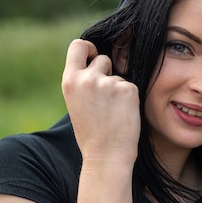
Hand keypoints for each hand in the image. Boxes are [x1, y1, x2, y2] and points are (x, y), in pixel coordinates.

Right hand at [61, 39, 140, 163]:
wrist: (106, 157)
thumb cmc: (91, 135)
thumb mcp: (76, 103)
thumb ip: (82, 83)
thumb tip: (95, 63)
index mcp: (70, 81)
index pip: (78, 46)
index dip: (88, 48)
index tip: (93, 55)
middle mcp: (87, 78)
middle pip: (103, 58)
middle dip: (107, 72)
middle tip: (107, 98)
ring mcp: (108, 83)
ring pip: (119, 75)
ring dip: (118, 89)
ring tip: (113, 113)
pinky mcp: (128, 90)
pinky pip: (131, 87)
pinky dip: (130, 99)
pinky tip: (123, 115)